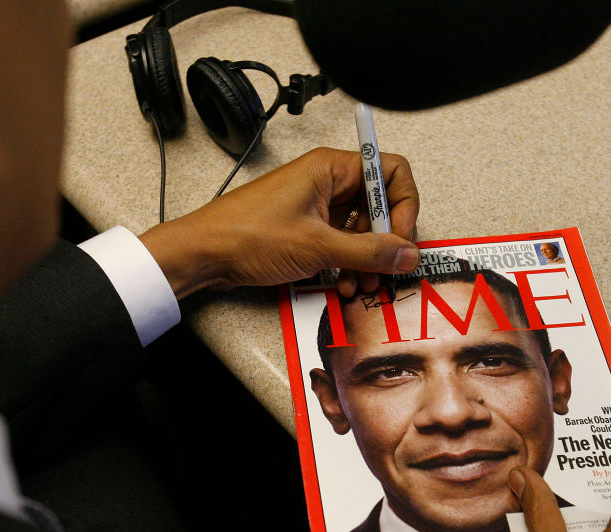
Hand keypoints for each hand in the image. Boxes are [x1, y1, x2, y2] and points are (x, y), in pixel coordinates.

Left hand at [138, 147, 419, 298]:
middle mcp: (325, 182)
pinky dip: (346, 264)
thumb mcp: (317, 246)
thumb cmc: (245, 234)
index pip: (390, 172)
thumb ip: (368, 252)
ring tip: (361, 283)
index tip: (400, 238)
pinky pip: (340, 243)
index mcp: (330, 168)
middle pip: (378, 205)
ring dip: (366, 259)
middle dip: (384, 241)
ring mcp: (315, 206)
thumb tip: (406, 253)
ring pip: (360, 229)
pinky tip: (342, 283)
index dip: (403, 205)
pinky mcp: (305, 228)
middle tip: (384, 268)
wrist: (204, 253)